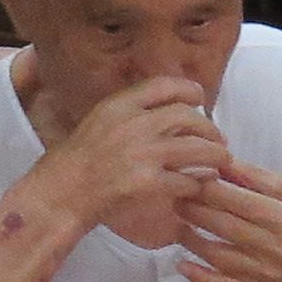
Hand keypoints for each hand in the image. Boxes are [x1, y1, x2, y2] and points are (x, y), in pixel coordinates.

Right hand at [29, 72, 231, 250]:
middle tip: (218, 139)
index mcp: (118, 106)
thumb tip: (163, 107)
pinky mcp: (147, 183)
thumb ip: (129, 113)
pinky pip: (187, 180)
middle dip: (209, 128)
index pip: (164, 85)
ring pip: (196, 148)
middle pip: (188, 116)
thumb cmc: (76, 163)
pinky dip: (198, 183)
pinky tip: (199, 185)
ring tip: (221, 161)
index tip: (200, 97)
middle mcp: (132, 125)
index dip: (189, 89)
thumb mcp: (97, 122)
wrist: (60, 195)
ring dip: (214, 155)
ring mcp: (141, 154)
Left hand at [173, 155, 281, 281]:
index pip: (239, 201)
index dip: (209, 188)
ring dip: (191, 240)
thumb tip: (215, 161)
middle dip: (195, 210)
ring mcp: (267, 273)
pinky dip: (200, 276)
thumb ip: (251, 176)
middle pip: (225, 227)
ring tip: (176, 224)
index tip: (188, 177)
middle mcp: (278, 248)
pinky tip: (182, 264)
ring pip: (219, 256)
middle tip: (174, 198)